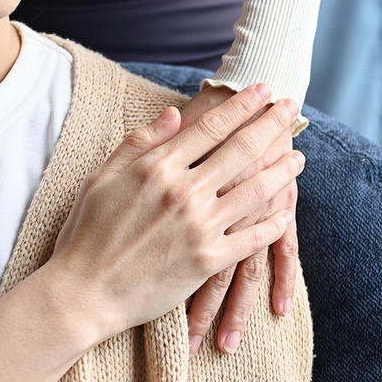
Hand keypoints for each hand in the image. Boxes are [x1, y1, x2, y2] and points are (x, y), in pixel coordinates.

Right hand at [43, 85, 303, 347]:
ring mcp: (199, 227)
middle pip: (241, 149)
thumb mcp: (102, 178)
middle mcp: (183, 192)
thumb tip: (175, 114)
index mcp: (157, 167)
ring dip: (282, 171)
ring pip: (255, 190)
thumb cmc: (86, 234)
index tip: (264, 88)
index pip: (211, 126)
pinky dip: (274, 224)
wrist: (83, 293)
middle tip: (292, 107)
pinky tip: (286, 212)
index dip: (242, 105)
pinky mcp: (208, 261)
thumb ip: (139, 143)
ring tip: (298, 158)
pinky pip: (252, 239)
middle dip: (271, 124)